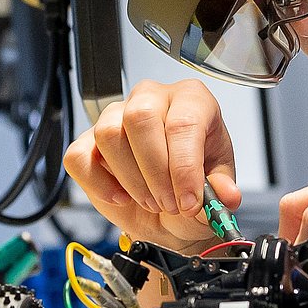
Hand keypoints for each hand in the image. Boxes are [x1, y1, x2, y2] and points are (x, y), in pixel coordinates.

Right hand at [63, 79, 241, 251]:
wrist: (167, 209)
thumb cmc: (191, 187)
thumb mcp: (215, 192)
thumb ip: (221, 192)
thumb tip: (227, 195)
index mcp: (192, 99)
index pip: (183, 123)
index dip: (185, 167)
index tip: (190, 202)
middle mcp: (152, 97)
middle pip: (141, 119)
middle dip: (155, 171)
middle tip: (168, 203)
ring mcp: (116, 114)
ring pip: (109, 134)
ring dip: (131, 179)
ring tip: (150, 200)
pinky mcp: (87, 139)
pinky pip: (80, 156)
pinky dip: (99, 184)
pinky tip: (121, 197)